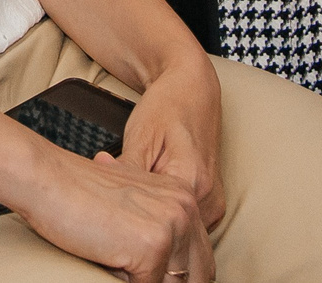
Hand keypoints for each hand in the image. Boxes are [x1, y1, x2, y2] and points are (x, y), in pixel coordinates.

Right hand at [14, 145, 212, 282]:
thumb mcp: (132, 204)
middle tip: (140, 277)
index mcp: (184, 195)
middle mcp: (185, 208)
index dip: (181, 276)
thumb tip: (170, 273)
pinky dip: (124, 282)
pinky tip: (107, 262)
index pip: (202, 256)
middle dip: (170, 281)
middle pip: (200, 273)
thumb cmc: (78, 191)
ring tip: (117, 261)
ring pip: (174, 282)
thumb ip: (157, 227)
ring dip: (147, 280)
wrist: (47, 178)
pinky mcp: (152, 246)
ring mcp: (171, 226)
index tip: (158, 277)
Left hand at [115, 55, 226, 232]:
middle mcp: (210, 197)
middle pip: (172, 232)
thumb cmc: (165, 107)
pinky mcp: (214, 202)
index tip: (109, 220)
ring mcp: (215, 202)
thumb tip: (106, 200)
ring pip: (181, 231)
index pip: (160, 225)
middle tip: (116, 215)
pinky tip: (151, 209)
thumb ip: (129, 172)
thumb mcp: (140, 135)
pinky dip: (169, 220)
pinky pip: (189, 224)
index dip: (132, 226)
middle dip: (144, 229)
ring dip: (159, 226)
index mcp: (192, 180)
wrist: (193, 90)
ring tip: (133, 210)